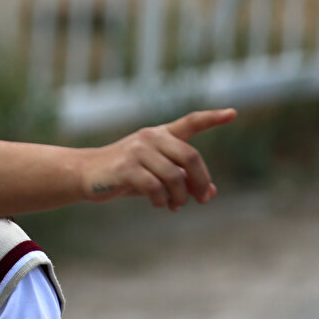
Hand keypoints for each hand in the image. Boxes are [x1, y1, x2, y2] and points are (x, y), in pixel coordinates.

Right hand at [82, 108, 234, 208]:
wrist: (86, 174)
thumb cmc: (125, 173)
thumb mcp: (156, 174)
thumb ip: (183, 179)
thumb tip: (211, 192)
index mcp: (160, 134)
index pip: (190, 122)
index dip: (212, 118)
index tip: (233, 113)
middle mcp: (150, 138)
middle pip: (190, 157)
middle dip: (201, 181)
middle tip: (203, 199)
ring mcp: (137, 151)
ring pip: (175, 177)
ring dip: (180, 196)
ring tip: (175, 205)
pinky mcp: (126, 168)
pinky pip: (155, 188)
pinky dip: (162, 200)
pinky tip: (159, 204)